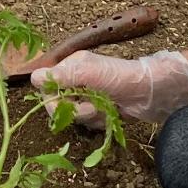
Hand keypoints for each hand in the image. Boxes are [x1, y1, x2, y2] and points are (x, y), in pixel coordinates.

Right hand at [31, 48, 187, 123]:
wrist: (154, 93)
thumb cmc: (123, 78)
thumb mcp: (91, 74)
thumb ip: (62, 76)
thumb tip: (33, 78)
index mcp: (72, 65)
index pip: (46, 84)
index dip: (52, 97)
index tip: (64, 104)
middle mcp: (78, 79)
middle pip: (58, 103)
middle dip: (74, 110)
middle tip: (91, 108)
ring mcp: (89, 94)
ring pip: (74, 115)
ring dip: (90, 116)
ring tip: (106, 109)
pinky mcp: (100, 108)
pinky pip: (89, 122)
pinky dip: (99, 121)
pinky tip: (112, 114)